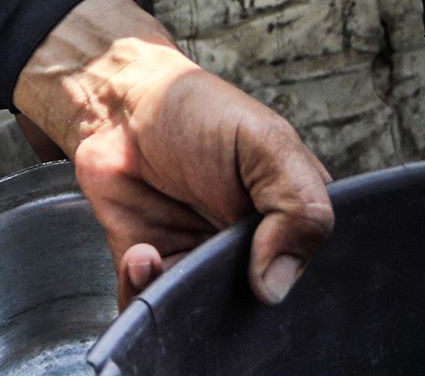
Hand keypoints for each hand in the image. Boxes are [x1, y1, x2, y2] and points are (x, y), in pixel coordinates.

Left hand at [13, 0, 334, 301]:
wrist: (119, 105)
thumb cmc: (197, 111)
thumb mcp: (265, 142)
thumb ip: (296, 206)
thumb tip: (276, 283)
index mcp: (291, 216)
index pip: (306, 270)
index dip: (286, 279)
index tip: (256, 268)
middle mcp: (250, 247)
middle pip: (255, 308)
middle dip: (229, 304)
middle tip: (205, 268)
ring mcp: (201, 261)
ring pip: (201, 319)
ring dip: (178, 300)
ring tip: (158, 257)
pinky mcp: (155, 270)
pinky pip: (153, 310)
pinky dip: (143, 295)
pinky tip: (142, 254)